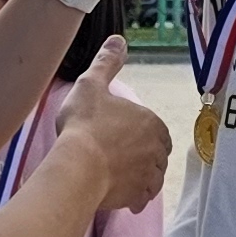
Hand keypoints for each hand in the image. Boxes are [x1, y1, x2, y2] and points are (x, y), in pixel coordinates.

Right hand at [54, 42, 171, 212]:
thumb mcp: (91, 84)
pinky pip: (142, 197)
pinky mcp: (138, 196)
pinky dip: (136, 196)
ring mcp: (149, 175)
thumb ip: (107, 63)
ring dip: (141, 176)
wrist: (78, 166)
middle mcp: (157, 150)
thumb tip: (118, 39)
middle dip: (143, 155)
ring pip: (152, 176)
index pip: (156, 130)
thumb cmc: (84, 124)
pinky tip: (123, 196)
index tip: (122, 136)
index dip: (141, 133)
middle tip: (117, 155)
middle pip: (156, 154)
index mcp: (152, 123)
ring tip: (119, 175)